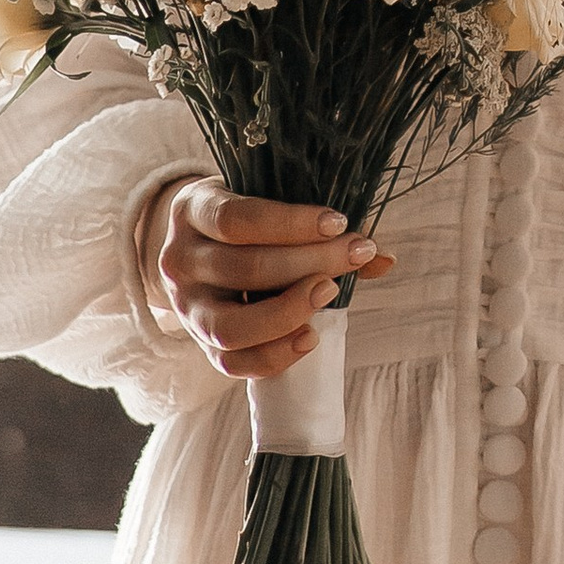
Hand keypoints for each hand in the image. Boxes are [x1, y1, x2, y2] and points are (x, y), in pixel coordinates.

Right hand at [145, 181, 392, 382]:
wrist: (196, 248)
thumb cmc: (244, 218)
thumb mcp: (265, 200)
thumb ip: (316, 224)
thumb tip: (383, 258)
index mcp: (193, 212)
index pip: (238, 220)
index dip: (292, 223)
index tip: (339, 222)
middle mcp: (180, 262)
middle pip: (245, 269)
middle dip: (310, 262)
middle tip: (355, 253)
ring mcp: (186, 309)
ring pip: (232, 326)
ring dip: (289, 311)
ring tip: (331, 292)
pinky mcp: (199, 345)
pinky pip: (232, 364)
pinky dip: (274, 356)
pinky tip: (310, 338)